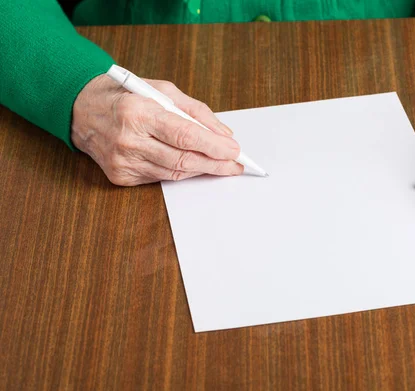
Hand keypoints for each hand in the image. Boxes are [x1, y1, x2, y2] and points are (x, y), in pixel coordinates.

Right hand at [71, 74, 242, 185]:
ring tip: (220, 165)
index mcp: (138, 112)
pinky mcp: (120, 176)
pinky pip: (160, 177)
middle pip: (182, 159)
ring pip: (174, 172)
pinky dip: (180, 172)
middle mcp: (128, 139)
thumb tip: (223, 134)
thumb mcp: (162, 90)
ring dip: (201, 170)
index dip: (213, 146)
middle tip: (235, 165)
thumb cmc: (125, 96)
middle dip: (214, 164)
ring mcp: (122, 161)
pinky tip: (192, 165)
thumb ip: (195, 111)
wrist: (81, 108)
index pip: (185, 136)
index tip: (234, 151)